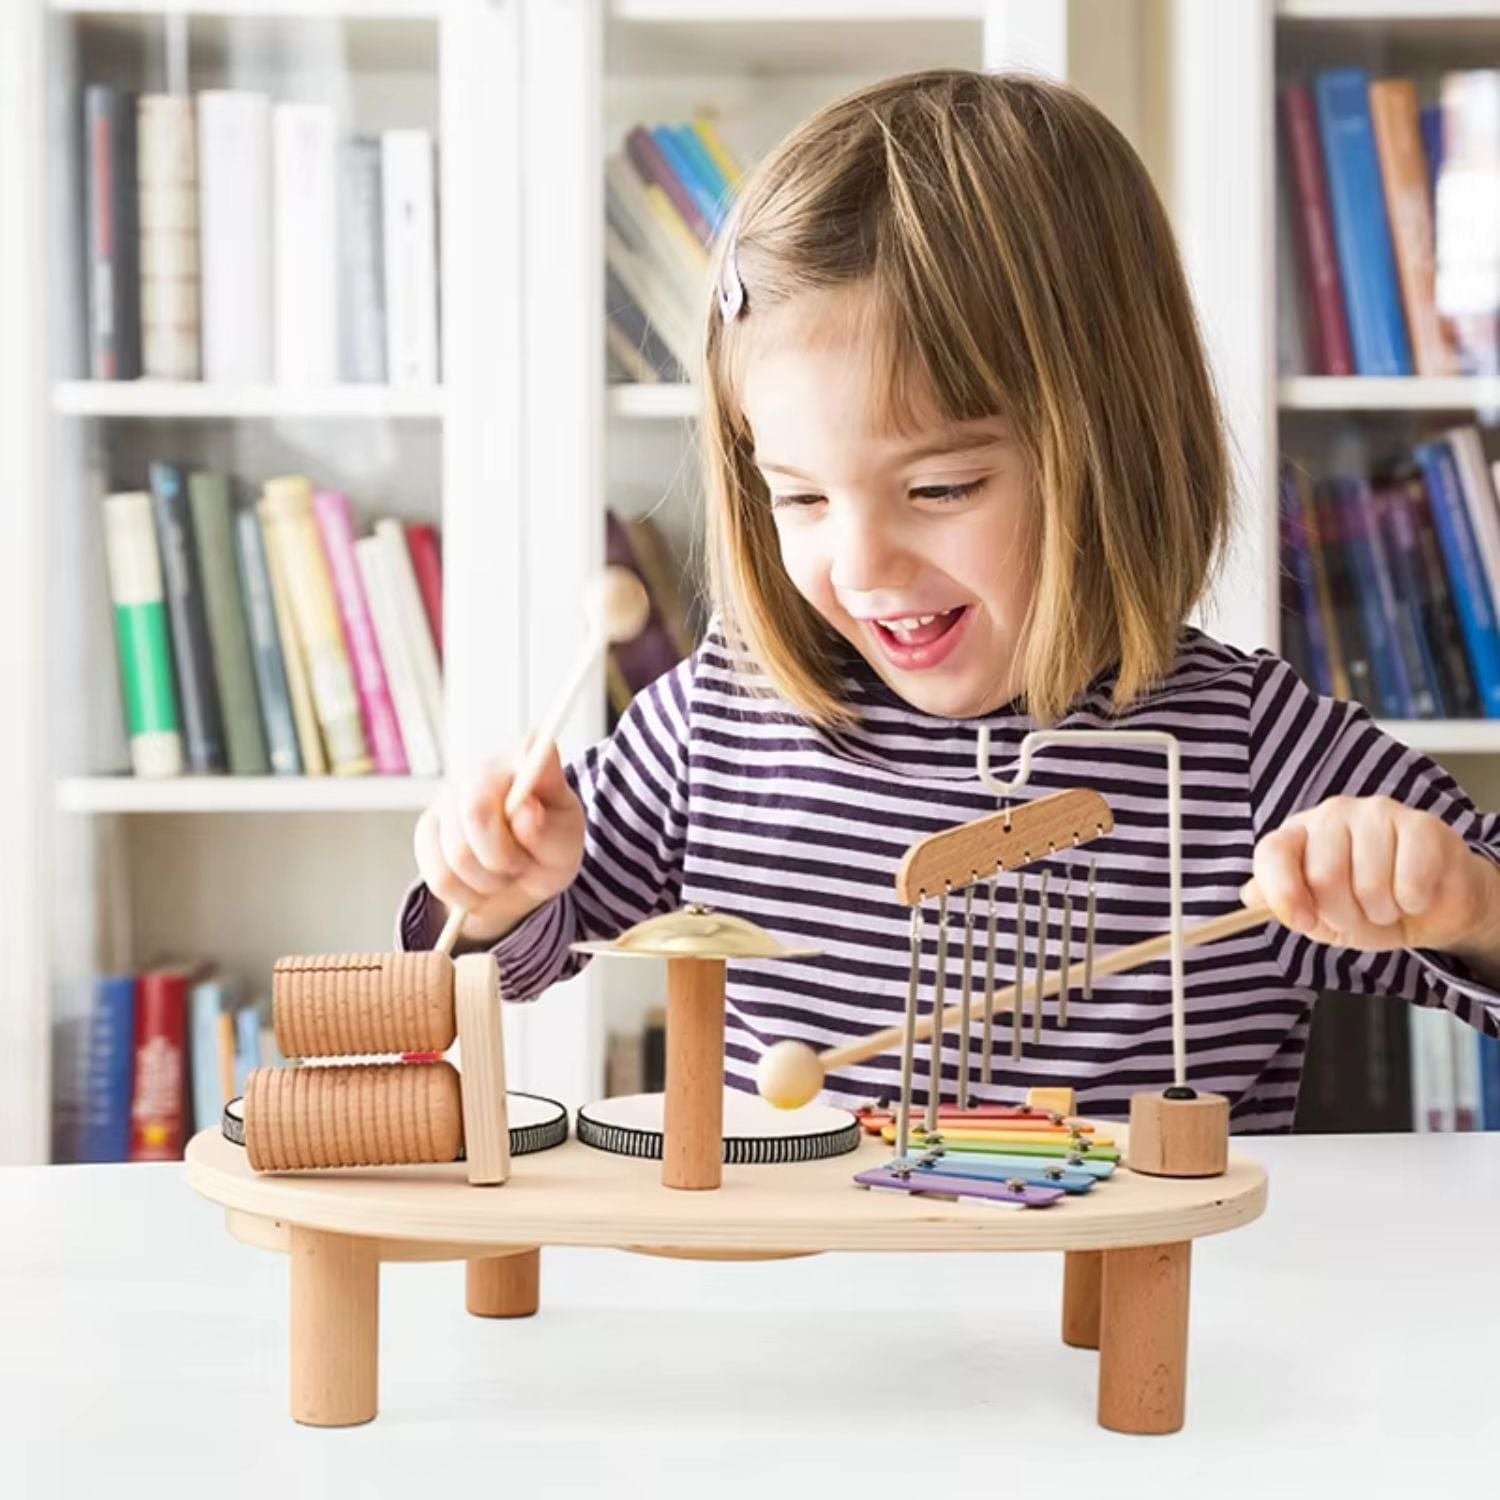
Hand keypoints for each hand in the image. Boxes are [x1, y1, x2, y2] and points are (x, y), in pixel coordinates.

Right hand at [413, 742, 584, 943]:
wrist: (522, 875)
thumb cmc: (548, 848)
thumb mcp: (565, 844)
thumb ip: (550, 829)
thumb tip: (527, 811)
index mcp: (525, 760)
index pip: (520, 758)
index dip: (523, 795)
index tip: (533, 817)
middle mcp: (482, 769)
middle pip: (477, 812)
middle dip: (503, 857)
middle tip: (521, 864)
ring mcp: (448, 797)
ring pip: (456, 855)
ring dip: (487, 881)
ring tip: (503, 874)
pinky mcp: (428, 828)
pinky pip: (439, 877)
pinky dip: (466, 894)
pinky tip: (481, 884)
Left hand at [1241, 795, 1498, 954]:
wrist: (1432, 907)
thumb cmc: (1368, 906)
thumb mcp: (1317, 915)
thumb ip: (1281, 903)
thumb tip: (1250, 896)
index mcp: (1298, 835)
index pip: (1272, 853)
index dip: (1283, 894)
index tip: (1304, 922)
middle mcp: (1331, 815)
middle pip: (1323, 876)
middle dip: (1345, 915)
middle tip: (1361, 915)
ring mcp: (1376, 813)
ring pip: (1369, 883)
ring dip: (1382, 912)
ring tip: (1388, 904)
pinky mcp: (1421, 824)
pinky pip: (1411, 882)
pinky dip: (1414, 903)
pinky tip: (1415, 894)